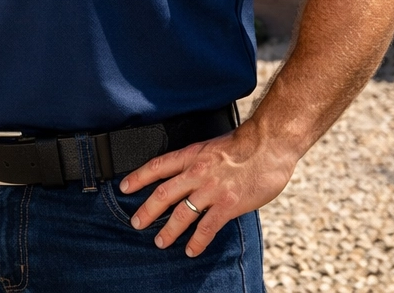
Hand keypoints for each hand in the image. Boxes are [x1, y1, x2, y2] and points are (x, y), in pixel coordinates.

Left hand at [119, 118, 297, 256]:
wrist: (269, 145)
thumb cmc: (245, 144)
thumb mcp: (212, 146)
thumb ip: (198, 161)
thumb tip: (187, 174)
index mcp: (192, 155)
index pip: (157, 166)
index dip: (138, 177)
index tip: (124, 187)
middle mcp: (197, 172)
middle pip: (164, 193)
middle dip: (147, 210)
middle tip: (137, 223)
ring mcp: (212, 190)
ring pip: (182, 214)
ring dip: (168, 230)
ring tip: (160, 241)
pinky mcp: (228, 205)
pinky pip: (207, 227)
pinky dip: (197, 241)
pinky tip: (190, 249)